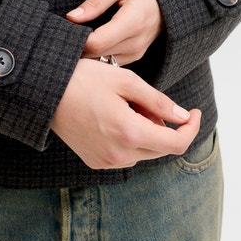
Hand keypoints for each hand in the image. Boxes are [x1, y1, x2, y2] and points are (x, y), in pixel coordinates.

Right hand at [50, 58, 200, 168]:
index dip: (191, 128)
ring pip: (144, 151)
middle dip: (164, 126)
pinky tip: (115, 116)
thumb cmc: (84, 79)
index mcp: (129, 133)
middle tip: (146, 99)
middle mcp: (119, 155)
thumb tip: (183, 116)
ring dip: (146, 131)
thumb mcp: (126, 81)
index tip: (194, 112)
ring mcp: (106, 162)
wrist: (46, 92)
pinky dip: (130, 138)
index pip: (176, 143)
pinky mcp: (96, 162)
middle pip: (161, 148)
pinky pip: (125, 154)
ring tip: (126, 104)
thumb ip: (158, 101)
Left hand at [66, 0, 163, 64]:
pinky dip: (97, 56)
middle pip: (97, 55)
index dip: (77, 39)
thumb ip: (96, 1)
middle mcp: (136, 43)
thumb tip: (71, 17)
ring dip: (87, 53)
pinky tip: (89, 43)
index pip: (97, 43)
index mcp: (132, 22)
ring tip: (76, 37)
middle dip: (78, 47)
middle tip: (64, 34)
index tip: (65, 29)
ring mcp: (137, 53)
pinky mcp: (135, 57)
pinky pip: (110, 63)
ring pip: (102, 62)